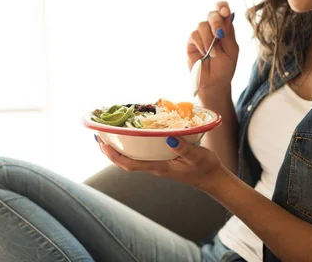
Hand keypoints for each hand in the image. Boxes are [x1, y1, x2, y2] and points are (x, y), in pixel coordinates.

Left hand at [96, 135, 229, 192]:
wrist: (213, 179)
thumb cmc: (205, 168)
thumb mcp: (196, 156)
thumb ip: (183, 148)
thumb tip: (168, 138)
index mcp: (159, 167)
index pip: (130, 164)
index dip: (114, 155)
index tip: (102, 143)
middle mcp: (154, 167)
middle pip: (125, 161)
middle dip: (110, 150)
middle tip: (99, 134)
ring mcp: (157, 164)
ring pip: (132, 157)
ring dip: (119, 147)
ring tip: (109, 132)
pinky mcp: (161, 161)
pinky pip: (141, 154)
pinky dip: (132, 144)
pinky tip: (132, 134)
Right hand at [187, 1, 238, 96]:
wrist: (214, 83)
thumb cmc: (225, 68)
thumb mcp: (232, 51)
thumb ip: (229, 34)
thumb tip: (227, 16)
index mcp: (225, 28)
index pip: (223, 10)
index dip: (222, 7)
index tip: (225, 11)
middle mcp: (212, 29)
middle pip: (212, 14)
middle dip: (216, 22)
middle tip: (219, 35)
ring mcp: (201, 35)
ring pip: (202, 25)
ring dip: (208, 39)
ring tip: (213, 54)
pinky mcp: (192, 42)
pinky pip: (194, 35)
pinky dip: (201, 44)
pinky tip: (204, 54)